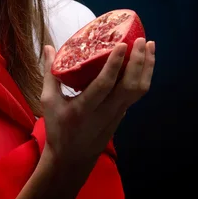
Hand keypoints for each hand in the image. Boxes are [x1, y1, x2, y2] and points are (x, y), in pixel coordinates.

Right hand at [40, 38, 154, 171]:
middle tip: (140, 40)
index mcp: (83, 109)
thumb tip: (48, 47)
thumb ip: (49, 74)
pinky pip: (137, 93)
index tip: (122, 45)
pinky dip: (143, 75)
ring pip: (139, 90)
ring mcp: (117, 114)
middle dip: (138, 62)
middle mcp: (105, 112)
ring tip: (149, 46)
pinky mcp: (122, 113)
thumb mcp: (48, 102)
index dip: (114, 65)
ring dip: (147, 67)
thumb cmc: (58, 128)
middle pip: (129, 87)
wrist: (71, 158)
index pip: (103, 85)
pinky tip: (144, 61)